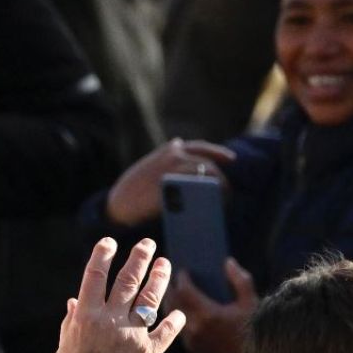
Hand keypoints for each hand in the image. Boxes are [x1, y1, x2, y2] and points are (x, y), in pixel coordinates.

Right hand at [47, 237, 185, 352]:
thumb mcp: (65, 346)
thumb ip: (73, 321)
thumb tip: (76, 300)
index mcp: (86, 317)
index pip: (95, 275)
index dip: (103, 255)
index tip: (109, 242)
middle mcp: (111, 322)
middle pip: (128, 281)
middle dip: (139, 258)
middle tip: (147, 244)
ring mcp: (132, 337)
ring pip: (150, 299)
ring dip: (159, 278)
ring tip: (164, 264)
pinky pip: (164, 333)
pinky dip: (172, 321)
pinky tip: (178, 312)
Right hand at [106, 138, 234, 225]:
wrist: (121, 204)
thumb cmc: (136, 190)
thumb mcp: (152, 167)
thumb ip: (170, 162)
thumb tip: (195, 170)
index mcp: (169, 150)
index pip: (200, 148)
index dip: (218, 153)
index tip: (231, 159)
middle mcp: (174, 155)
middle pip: (208, 162)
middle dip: (220, 176)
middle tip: (227, 190)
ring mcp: (176, 170)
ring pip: (208, 173)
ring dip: (219, 185)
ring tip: (224, 197)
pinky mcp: (179, 187)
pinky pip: (202, 189)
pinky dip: (211, 196)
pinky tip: (216, 204)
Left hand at [170, 257, 257, 352]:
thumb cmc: (256, 329)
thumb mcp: (250, 301)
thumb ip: (239, 279)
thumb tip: (228, 262)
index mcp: (208, 314)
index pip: (184, 291)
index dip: (182, 279)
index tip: (183, 271)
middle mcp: (195, 328)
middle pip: (173, 304)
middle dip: (172, 289)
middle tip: (173, 279)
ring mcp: (192, 341)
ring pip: (173, 318)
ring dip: (172, 304)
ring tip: (175, 293)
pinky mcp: (194, 350)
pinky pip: (180, 330)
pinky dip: (179, 318)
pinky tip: (183, 312)